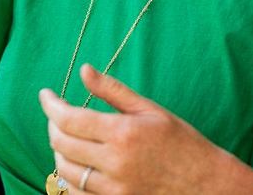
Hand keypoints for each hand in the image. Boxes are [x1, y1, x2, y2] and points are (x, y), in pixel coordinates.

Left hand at [40, 65, 246, 194]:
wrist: (206, 184)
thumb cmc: (182, 143)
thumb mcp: (150, 110)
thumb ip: (113, 90)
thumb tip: (84, 70)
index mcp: (123, 132)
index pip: (69, 118)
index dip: (51, 105)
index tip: (46, 95)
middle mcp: (114, 162)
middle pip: (61, 143)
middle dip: (52, 125)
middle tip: (56, 114)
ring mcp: (113, 189)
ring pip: (64, 171)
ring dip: (58, 151)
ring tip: (67, 138)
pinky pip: (76, 194)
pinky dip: (69, 178)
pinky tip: (77, 164)